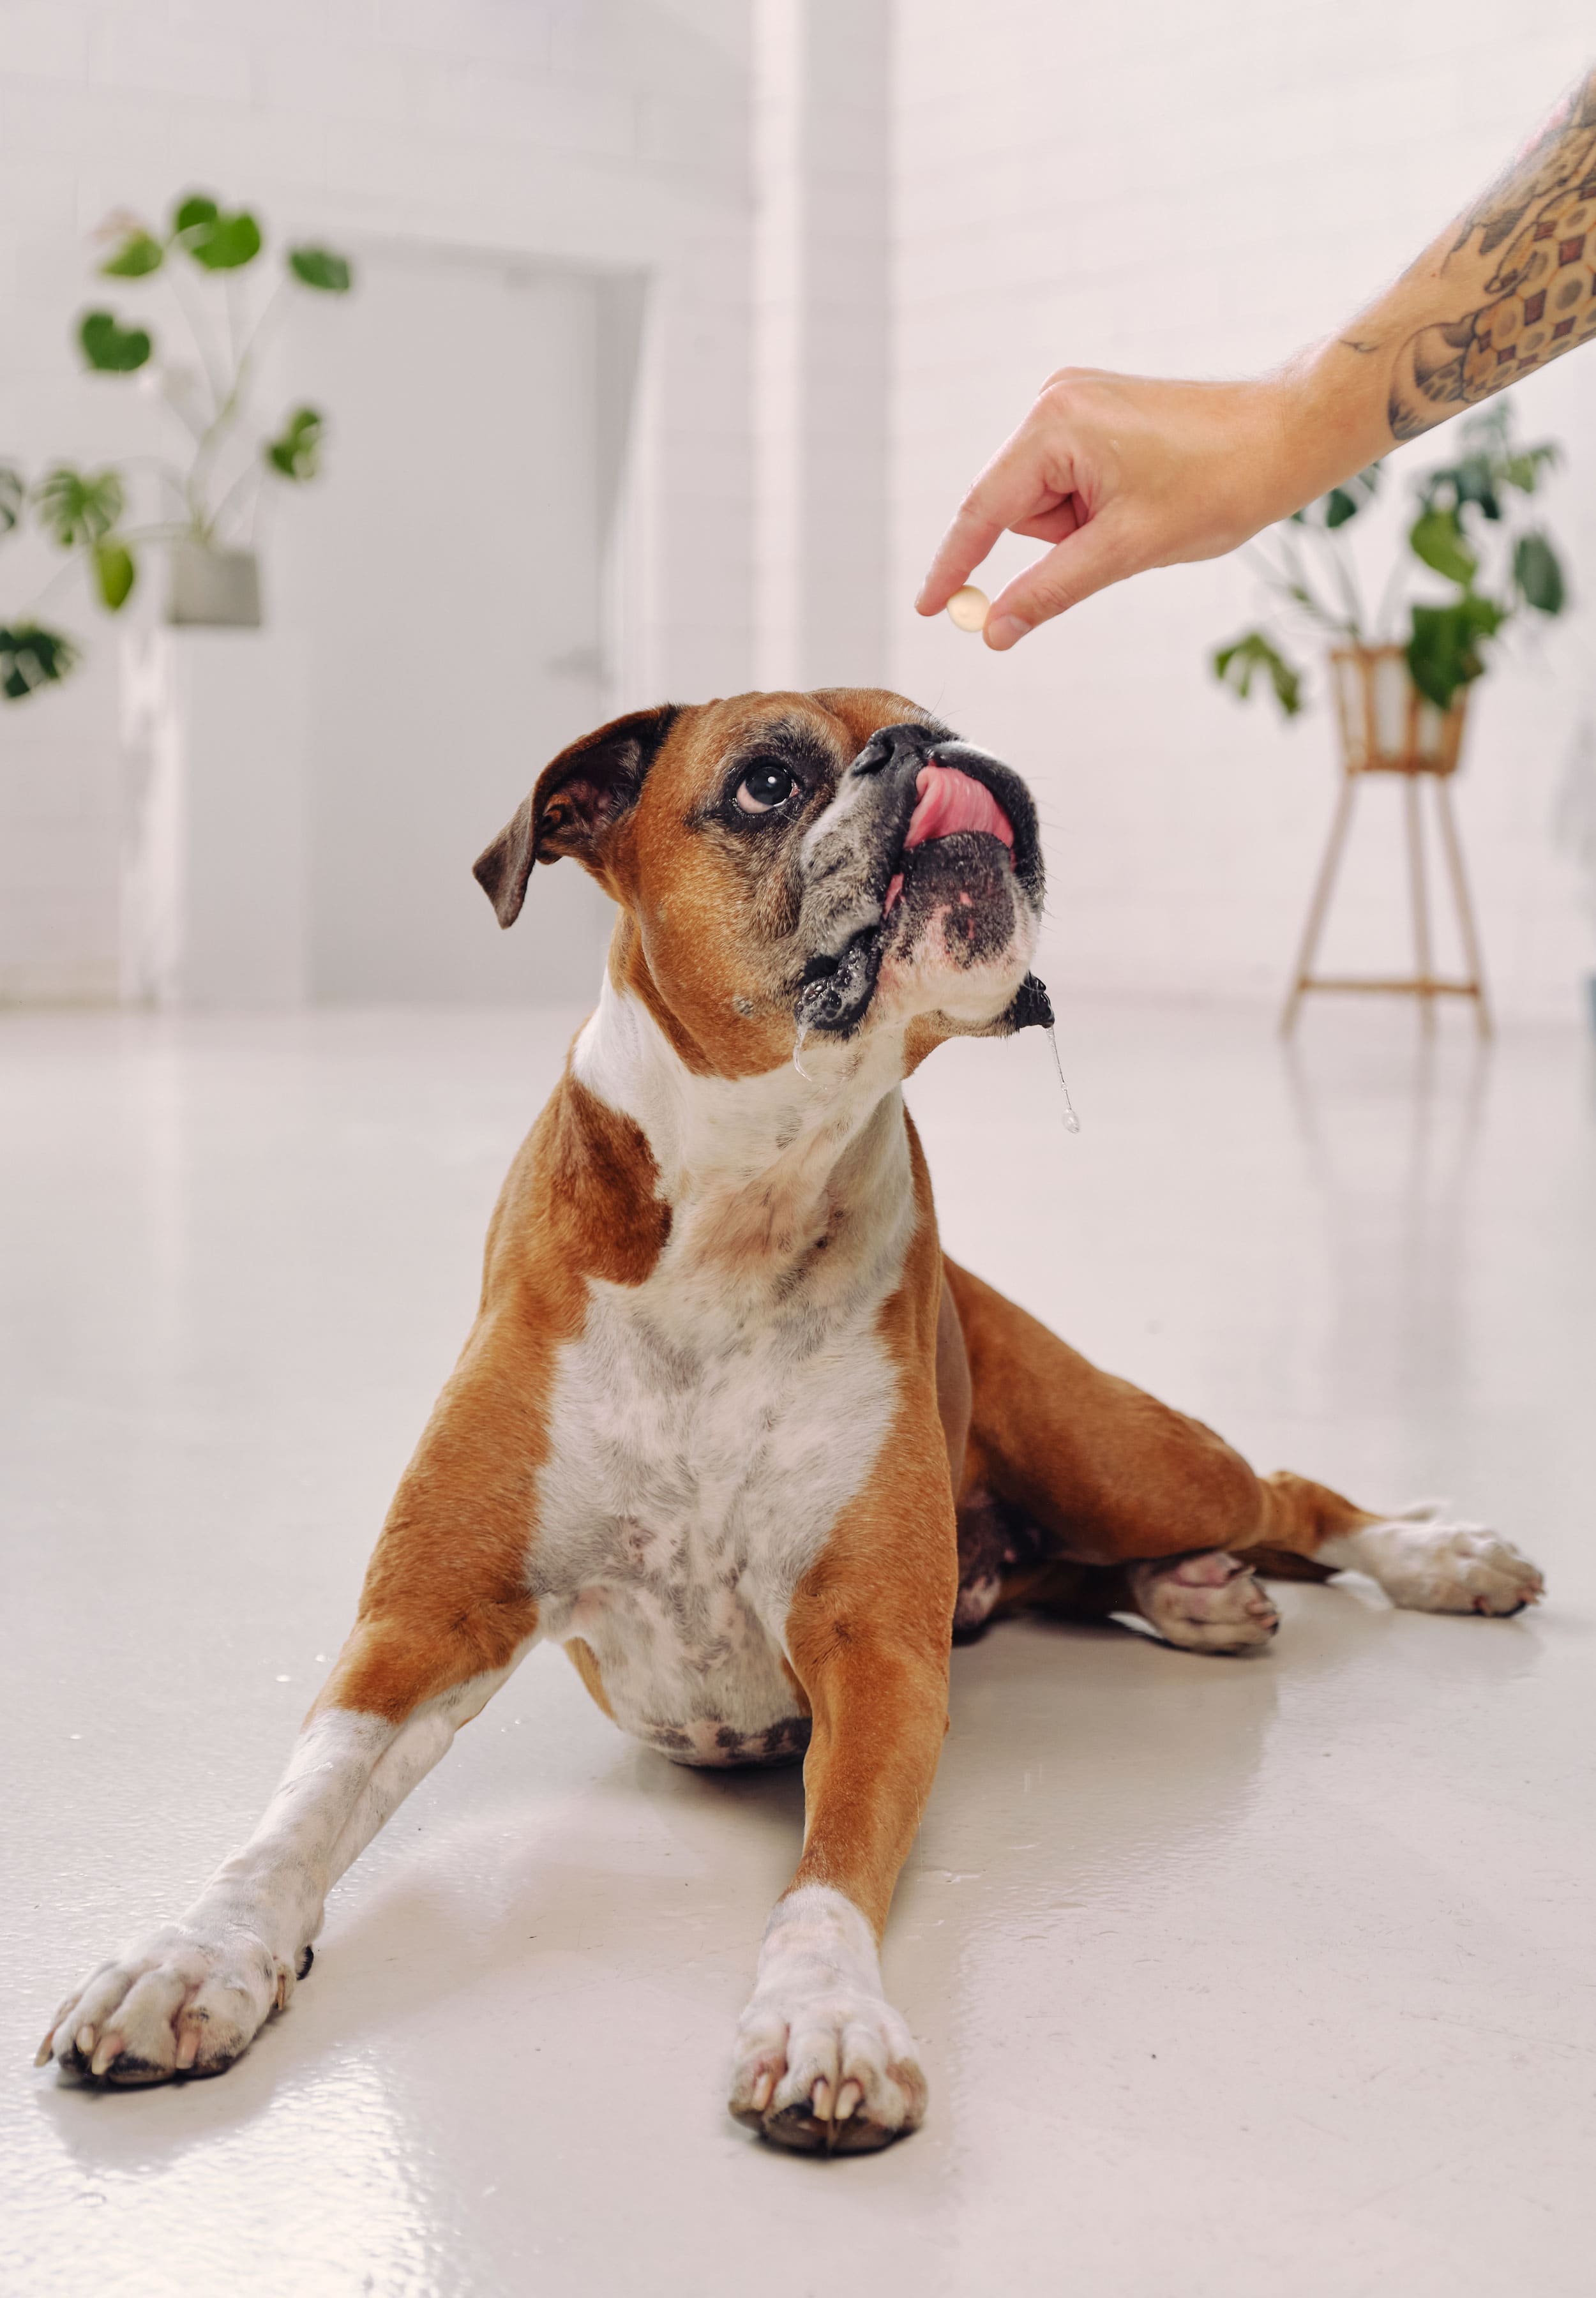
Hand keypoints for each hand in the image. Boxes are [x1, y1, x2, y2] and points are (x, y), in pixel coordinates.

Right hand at [916, 367, 1315, 649]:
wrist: (1288, 435)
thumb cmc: (1219, 484)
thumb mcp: (1125, 550)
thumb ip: (1048, 591)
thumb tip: (995, 631)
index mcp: (1055, 425)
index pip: (982, 511)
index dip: (955, 567)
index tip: (928, 608)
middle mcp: (1055, 401)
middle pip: (1014, 506)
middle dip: (1057, 540)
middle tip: (1120, 540)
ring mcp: (1077, 401)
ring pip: (1043, 499)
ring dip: (1080, 526)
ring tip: (1142, 514)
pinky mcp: (1098, 410)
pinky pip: (1068, 479)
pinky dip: (1093, 507)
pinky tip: (1140, 499)